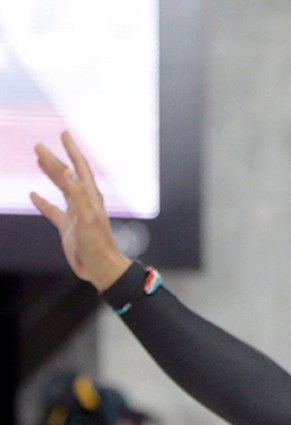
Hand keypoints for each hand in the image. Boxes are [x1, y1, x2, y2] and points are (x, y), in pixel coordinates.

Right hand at [30, 132, 130, 291]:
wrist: (100, 267)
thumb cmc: (97, 243)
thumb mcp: (86, 216)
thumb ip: (77, 193)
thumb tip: (67, 171)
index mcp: (91, 196)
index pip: (80, 167)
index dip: (72, 150)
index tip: (64, 134)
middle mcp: (84, 201)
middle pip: (66, 175)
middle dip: (53, 159)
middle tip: (38, 146)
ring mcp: (75, 213)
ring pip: (60, 189)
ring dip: (49, 174)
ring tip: (37, 161)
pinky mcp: (67, 226)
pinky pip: (52, 210)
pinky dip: (43, 202)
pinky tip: (33, 195)